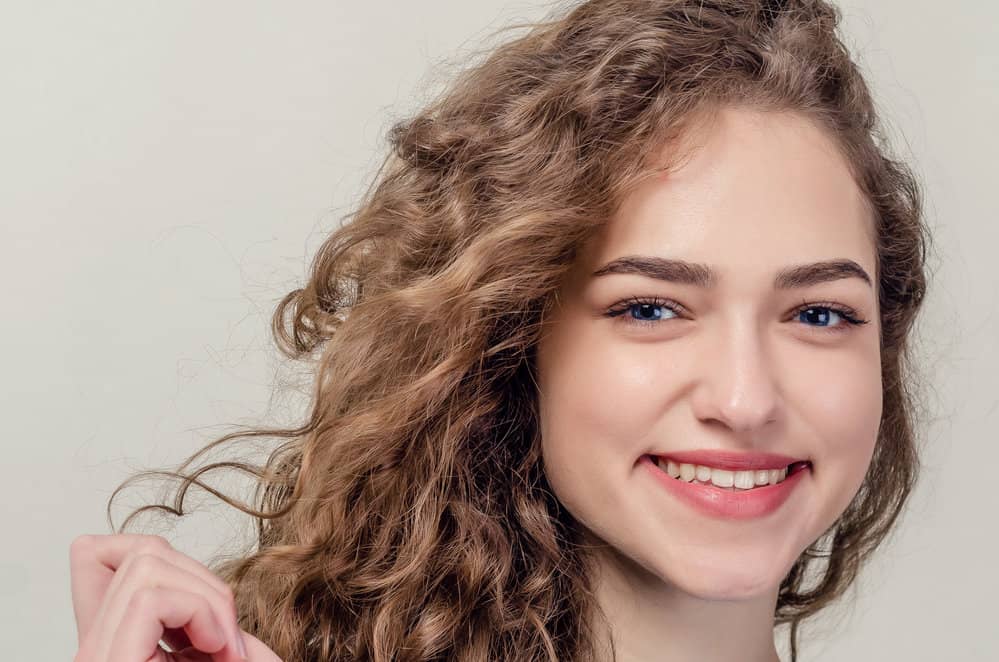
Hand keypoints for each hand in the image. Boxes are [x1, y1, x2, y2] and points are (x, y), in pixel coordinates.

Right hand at [70, 533, 282, 661]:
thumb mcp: (222, 654)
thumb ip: (212, 623)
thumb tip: (211, 587)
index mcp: (114, 644)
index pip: (94, 556)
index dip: (153, 554)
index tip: (206, 617)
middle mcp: (94, 647)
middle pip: (143, 552)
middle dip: (205, 582)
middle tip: (230, 642)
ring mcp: (96, 655)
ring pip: (146, 564)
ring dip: (205, 597)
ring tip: (223, 648)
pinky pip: (149, 598)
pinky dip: (198, 612)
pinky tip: (215, 649)